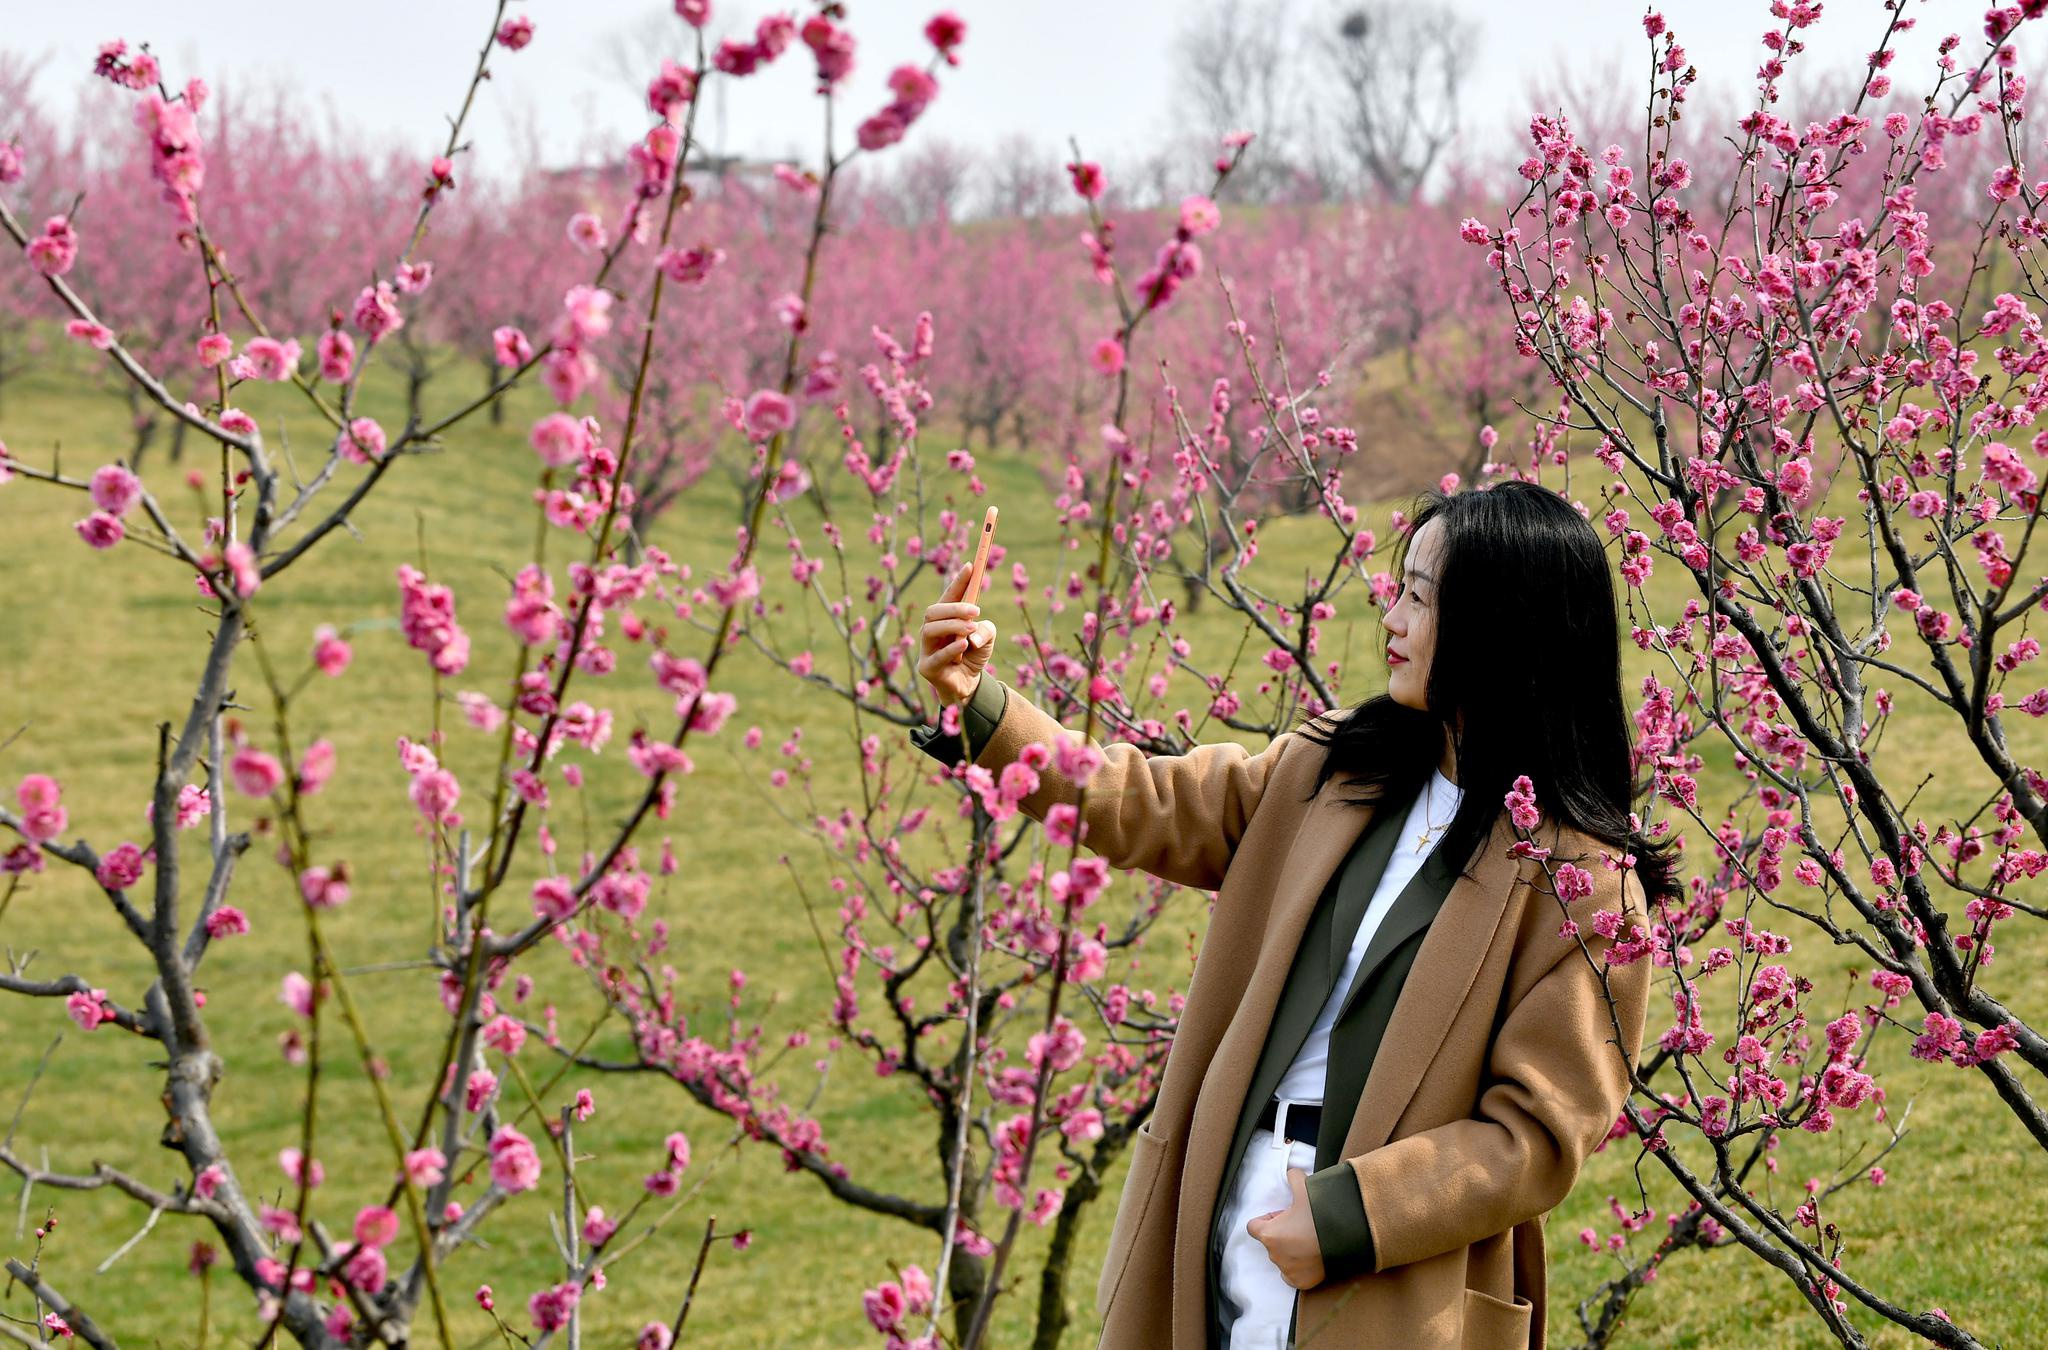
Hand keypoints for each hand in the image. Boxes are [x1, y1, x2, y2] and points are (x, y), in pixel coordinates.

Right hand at [917, 562, 998, 706]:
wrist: (969, 686)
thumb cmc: (974, 656)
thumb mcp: (987, 639)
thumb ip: (986, 630)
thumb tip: (974, 634)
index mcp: (944, 619)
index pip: (948, 596)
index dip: (959, 581)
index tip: (971, 566)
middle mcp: (931, 631)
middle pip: (933, 611)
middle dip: (954, 607)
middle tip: (976, 609)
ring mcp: (926, 648)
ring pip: (930, 629)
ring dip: (953, 626)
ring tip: (971, 629)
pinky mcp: (927, 667)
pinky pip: (936, 655)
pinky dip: (951, 648)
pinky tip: (964, 645)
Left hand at [1246, 1167, 1325, 1289]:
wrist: (1346, 1239)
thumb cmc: (1320, 1215)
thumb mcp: (1306, 1189)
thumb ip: (1294, 1177)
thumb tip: (1291, 1172)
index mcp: (1269, 1234)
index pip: (1254, 1227)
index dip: (1266, 1219)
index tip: (1282, 1217)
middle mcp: (1274, 1255)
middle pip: (1270, 1241)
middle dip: (1281, 1234)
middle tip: (1300, 1226)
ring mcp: (1287, 1271)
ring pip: (1282, 1258)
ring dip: (1290, 1250)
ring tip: (1309, 1240)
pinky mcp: (1301, 1282)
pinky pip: (1292, 1275)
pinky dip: (1298, 1268)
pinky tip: (1311, 1257)